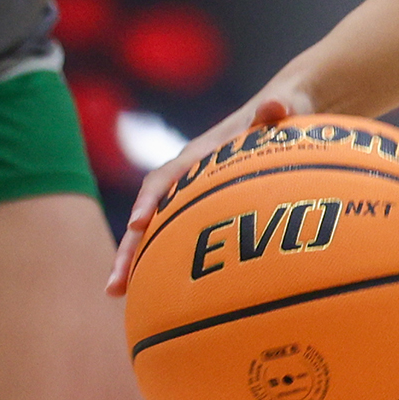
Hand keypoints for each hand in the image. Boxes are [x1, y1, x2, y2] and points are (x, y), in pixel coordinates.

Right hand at [106, 81, 311, 295]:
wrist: (284, 111)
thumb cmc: (282, 111)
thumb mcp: (281, 107)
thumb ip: (276, 109)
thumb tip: (275, 106)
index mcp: (200, 153)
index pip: (165, 177)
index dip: (149, 200)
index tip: (138, 225)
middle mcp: (187, 176)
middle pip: (150, 213)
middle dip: (129, 246)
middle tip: (114, 284)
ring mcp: (193, 194)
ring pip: (158, 229)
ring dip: (136, 259)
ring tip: (117, 293)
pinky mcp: (204, 209)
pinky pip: (178, 236)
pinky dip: (166, 260)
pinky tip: (157, 293)